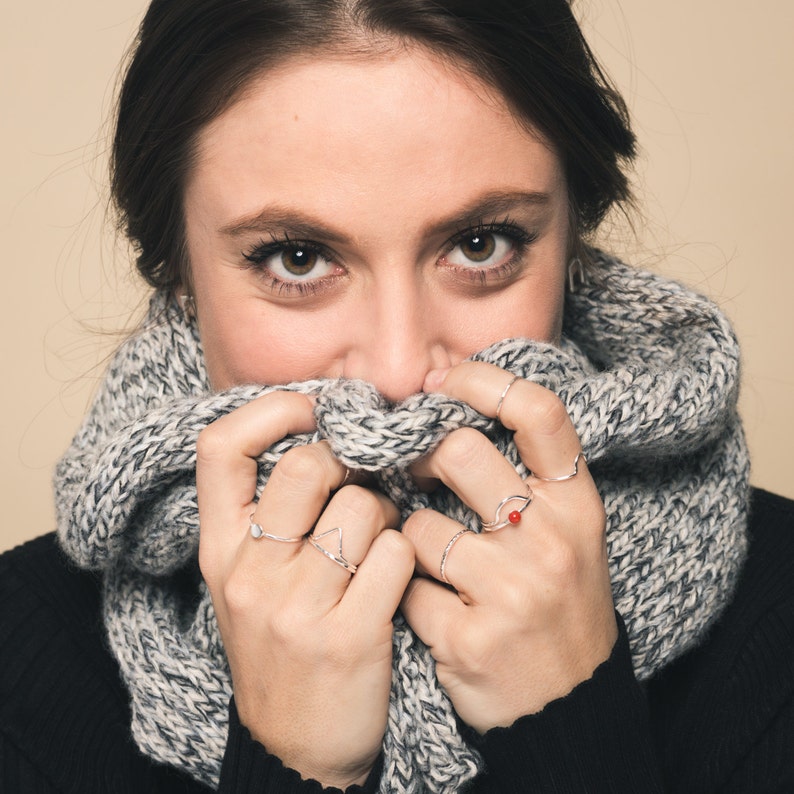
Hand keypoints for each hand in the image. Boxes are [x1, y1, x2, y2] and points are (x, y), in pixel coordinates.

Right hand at [197, 392, 413, 786]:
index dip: (269, 410)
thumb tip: (324, 434)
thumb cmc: (281, 647)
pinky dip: (406, 557)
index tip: (310, 413)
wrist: (294, 750)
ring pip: (364, 506)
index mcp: (219, 550)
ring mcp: (295, 607)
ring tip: (379, 545)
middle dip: (349, 466)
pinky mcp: (348, 636)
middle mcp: (248, 573)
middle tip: (359, 490)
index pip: (220, 447)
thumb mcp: (249, 580)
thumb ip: (270, 513)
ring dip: (386, 517)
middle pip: (308, 465)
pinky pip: (397, 553)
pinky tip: (395, 581)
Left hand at [400, 362, 616, 733]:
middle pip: (460, 453)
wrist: (570, 709)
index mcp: (577, 508)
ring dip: (410, 542)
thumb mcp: (566, 536)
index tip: (445, 381)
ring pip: (417, 526)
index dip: (485, 381)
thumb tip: (444, 415)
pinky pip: (405, 589)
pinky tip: (434, 613)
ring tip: (433, 567)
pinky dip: (407, 596)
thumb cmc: (557, 608)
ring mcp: (512, 591)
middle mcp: (551, 541)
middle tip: (416, 475)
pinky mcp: (470, 638)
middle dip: (423, 459)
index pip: (539, 413)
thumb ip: (522, 481)